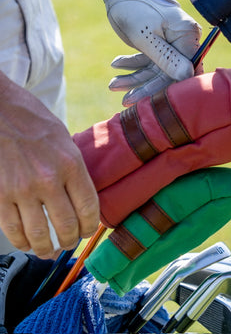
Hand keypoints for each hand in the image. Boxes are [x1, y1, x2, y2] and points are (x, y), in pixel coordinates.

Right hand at [0, 78, 99, 258]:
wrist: (1, 111)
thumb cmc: (34, 122)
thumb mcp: (64, 140)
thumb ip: (73, 169)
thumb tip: (82, 200)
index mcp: (70, 162)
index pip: (89, 206)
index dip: (90, 226)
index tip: (88, 231)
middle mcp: (48, 178)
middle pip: (66, 225)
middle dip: (70, 240)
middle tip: (69, 243)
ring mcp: (22, 189)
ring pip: (38, 234)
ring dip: (46, 248)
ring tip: (48, 250)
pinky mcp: (0, 195)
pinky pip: (13, 229)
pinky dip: (21, 242)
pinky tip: (26, 242)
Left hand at [98, 0, 201, 104]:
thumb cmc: (134, 7)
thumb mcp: (145, 36)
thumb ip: (166, 58)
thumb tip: (187, 77)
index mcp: (186, 34)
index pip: (183, 70)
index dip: (168, 88)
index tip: (148, 104)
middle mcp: (182, 40)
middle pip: (168, 73)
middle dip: (144, 86)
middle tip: (123, 99)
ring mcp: (169, 42)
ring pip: (155, 69)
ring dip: (134, 78)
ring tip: (112, 84)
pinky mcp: (156, 43)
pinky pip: (147, 61)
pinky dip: (131, 65)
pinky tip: (115, 65)